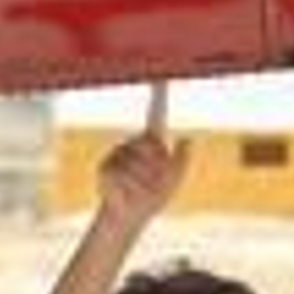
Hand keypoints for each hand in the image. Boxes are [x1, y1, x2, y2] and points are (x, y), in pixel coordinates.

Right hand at [95, 81, 189, 227]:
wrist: (129, 218)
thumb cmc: (152, 199)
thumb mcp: (173, 181)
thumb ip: (181, 162)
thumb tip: (188, 139)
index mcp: (152, 143)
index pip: (156, 114)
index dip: (158, 95)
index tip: (161, 76)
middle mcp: (133, 143)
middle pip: (153, 149)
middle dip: (158, 173)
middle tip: (152, 187)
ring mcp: (117, 154)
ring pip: (139, 168)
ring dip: (145, 188)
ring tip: (139, 194)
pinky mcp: (105, 167)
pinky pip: (125, 179)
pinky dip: (131, 194)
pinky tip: (125, 196)